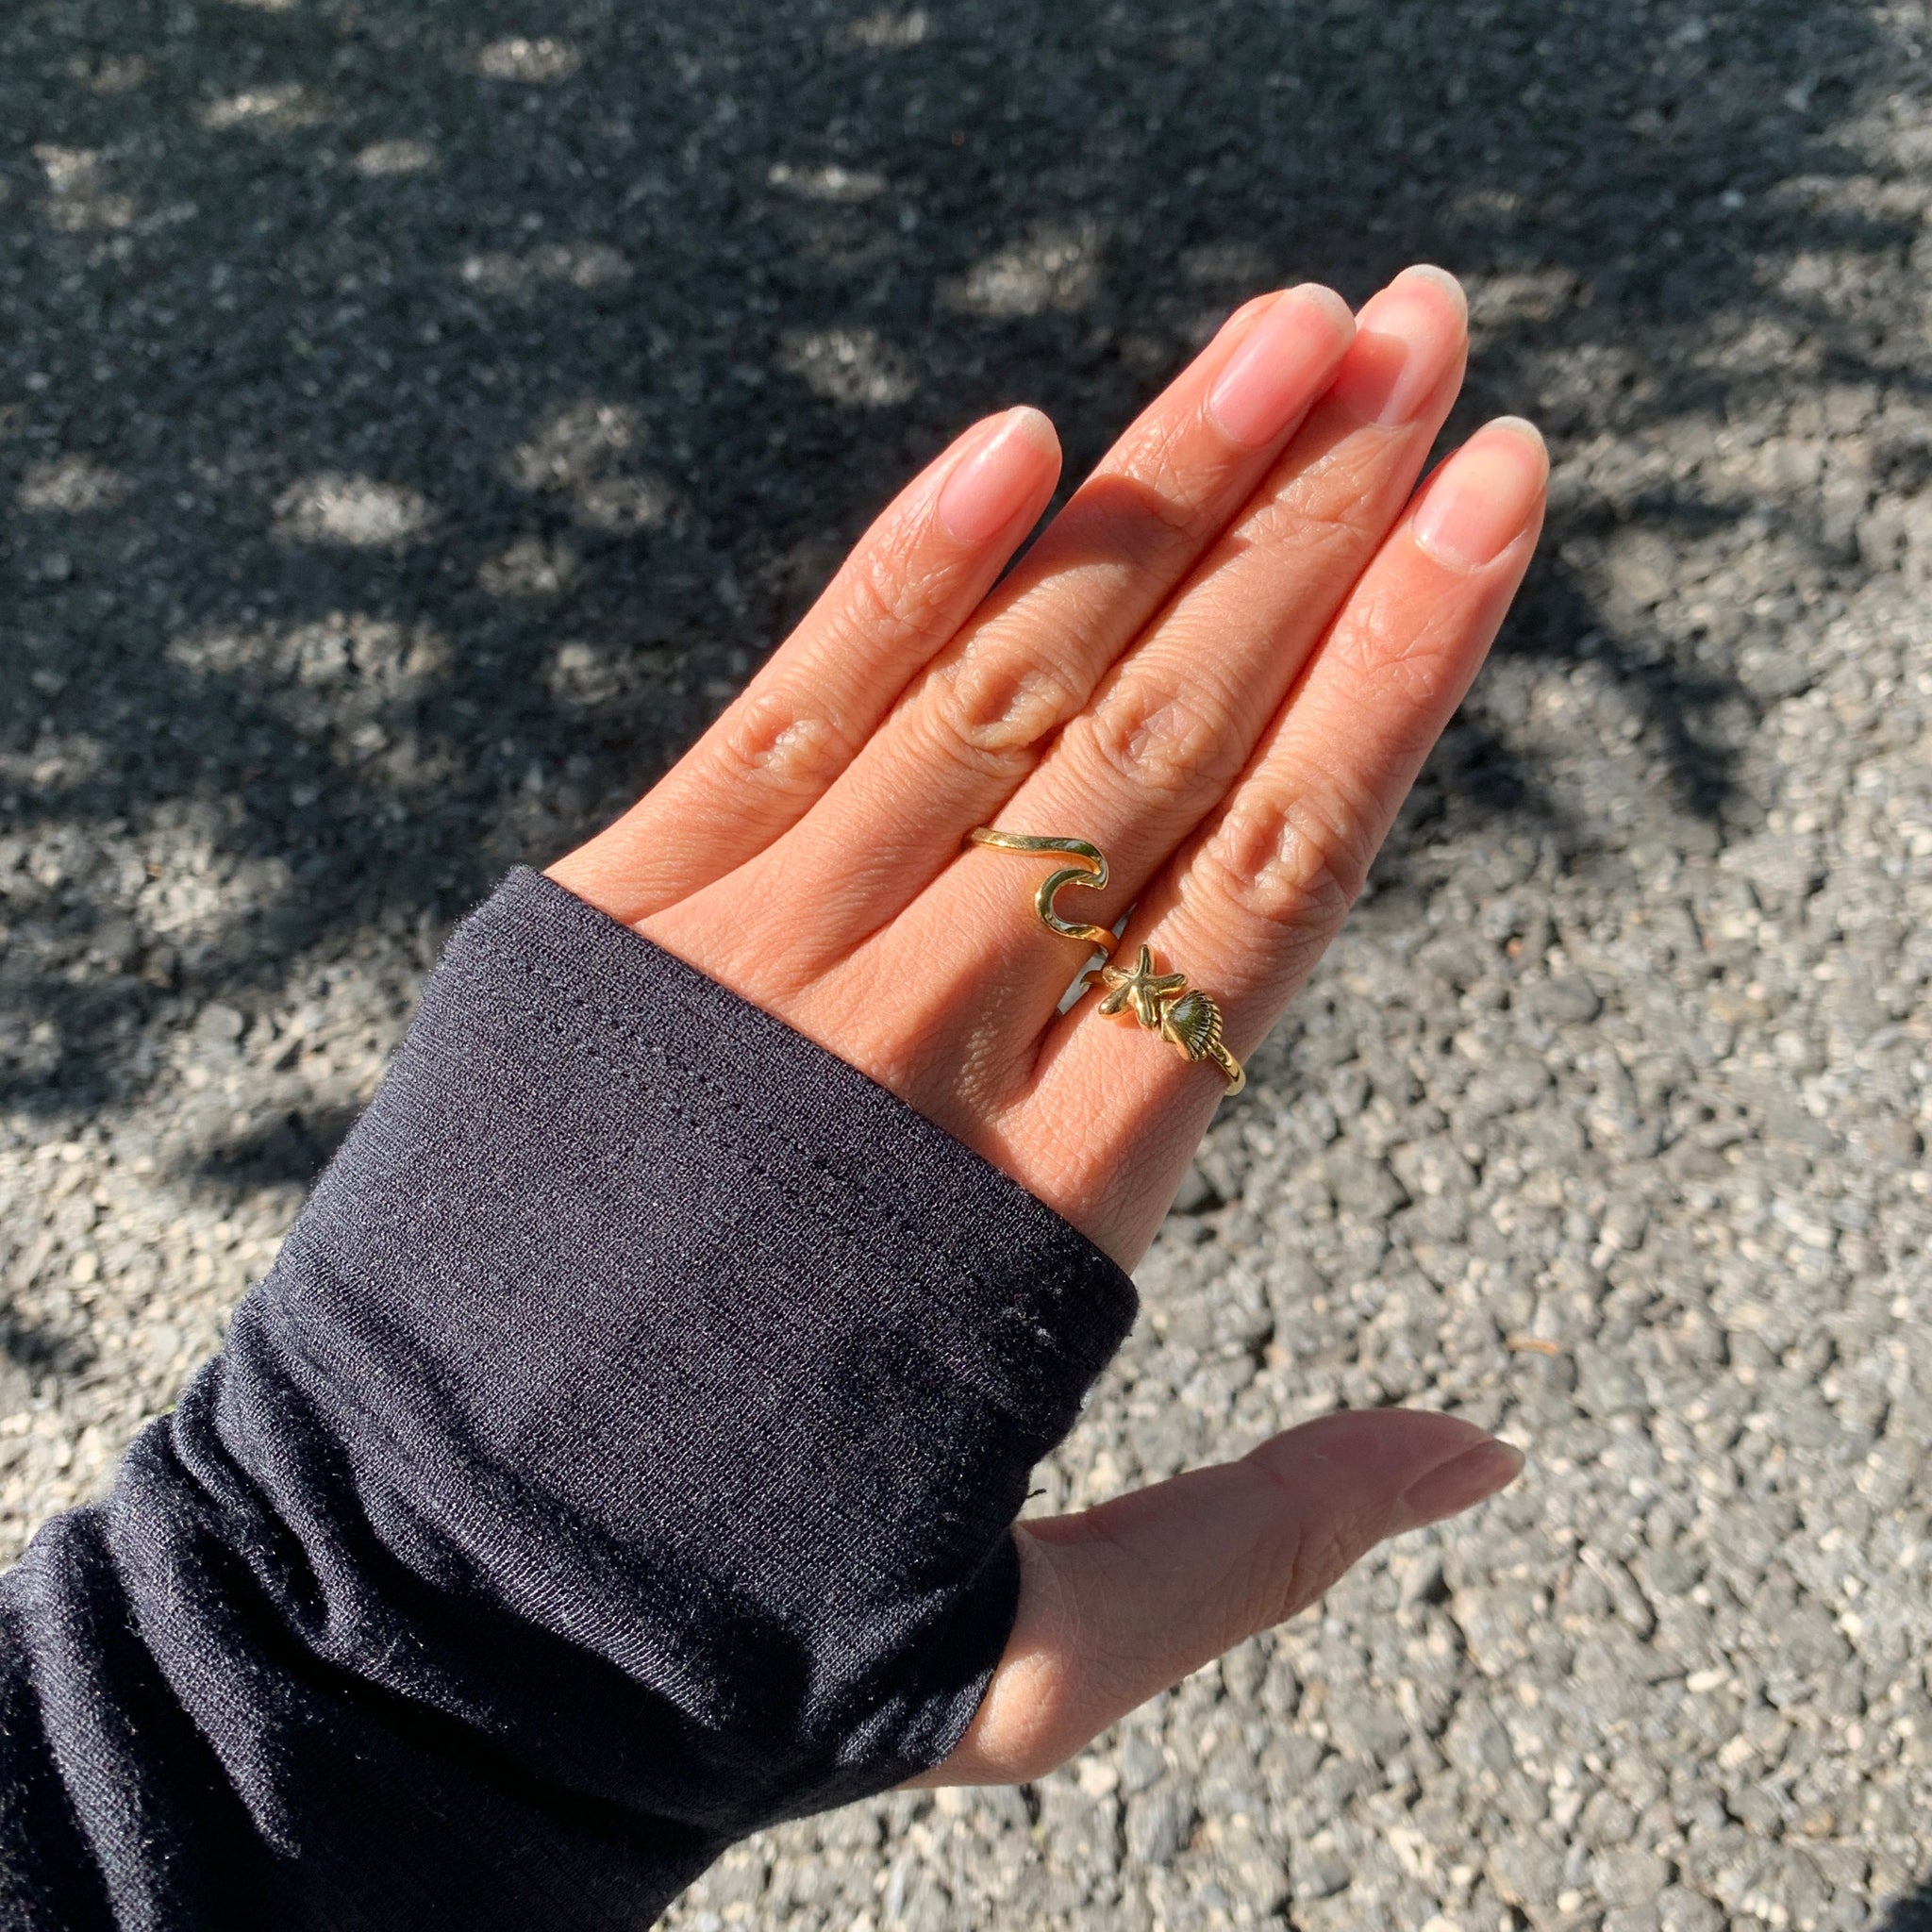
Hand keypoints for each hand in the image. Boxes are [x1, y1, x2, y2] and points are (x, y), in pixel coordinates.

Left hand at [551, 266, 1539, 1782]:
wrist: (406, 1617)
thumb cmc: (730, 1634)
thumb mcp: (1026, 1654)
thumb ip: (1260, 1540)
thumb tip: (1484, 1449)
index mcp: (1049, 1209)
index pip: (1267, 881)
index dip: (1394, 674)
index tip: (1489, 503)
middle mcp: (921, 1048)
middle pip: (1160, 737)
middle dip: (1312, 525)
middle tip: (1429, 335)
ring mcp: (757, 966)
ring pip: (999, 690)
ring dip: (1153, 497)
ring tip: (1292, 335)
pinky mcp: (609, 922)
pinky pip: (785, 710)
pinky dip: (907, 573)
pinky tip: (1022, 444)